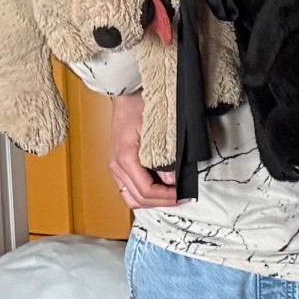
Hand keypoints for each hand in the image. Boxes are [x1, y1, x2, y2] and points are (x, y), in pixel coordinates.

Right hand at [108, 90, 176, 208]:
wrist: (126, 96)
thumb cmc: (140, 107)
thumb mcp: (157, 129)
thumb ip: (164, 156)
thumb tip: (171, 179)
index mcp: (125, 158)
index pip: (146, 189)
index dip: (166, 196)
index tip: (183, 195)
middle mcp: (116, 166)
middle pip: (138, 198)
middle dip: (162, 202)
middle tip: (182, 198)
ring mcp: (115, 167)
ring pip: (131, 198)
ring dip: (152, 201)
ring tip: (171, 196)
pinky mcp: (117, 165)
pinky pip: (128, 189)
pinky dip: (143, 194)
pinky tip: (159, 190)